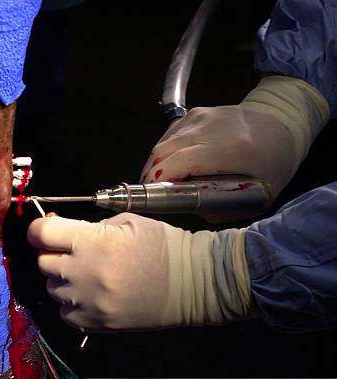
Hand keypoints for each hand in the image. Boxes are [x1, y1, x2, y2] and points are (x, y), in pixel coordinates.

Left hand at [27, 212, 251, 331]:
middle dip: (53, 253)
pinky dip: (72, 305)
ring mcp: (89, 303)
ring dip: (63, 280)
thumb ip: (90, 227)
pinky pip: (65, 314)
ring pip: (53, 290)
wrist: (191, 284)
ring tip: (87, 276)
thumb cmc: (162, 247)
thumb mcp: (127, 222)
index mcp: (93, 242)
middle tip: (73, 252)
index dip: (41, 229)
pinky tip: (91, 296)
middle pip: (43, 263)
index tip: (48, 230)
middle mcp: (84, 274)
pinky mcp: (96, 324)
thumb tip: (62, 231)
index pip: (41, 233)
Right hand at [141, 105, 295, 198]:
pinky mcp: (198, 113)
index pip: (181, 161)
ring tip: (155, 185)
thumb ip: (223, 207)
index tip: (152, 199)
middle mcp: (214, 127)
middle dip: (150, 176)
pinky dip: (163, 152)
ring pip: (163, 142)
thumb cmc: (273, 163)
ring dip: (154, 165)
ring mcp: (204, 116)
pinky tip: (165, 167)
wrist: (284, 126)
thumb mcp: (257, 196)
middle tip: (148, 198)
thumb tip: (191, 210)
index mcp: (232, 148)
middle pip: (165, 151)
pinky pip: (170, 134)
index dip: (160, 181)